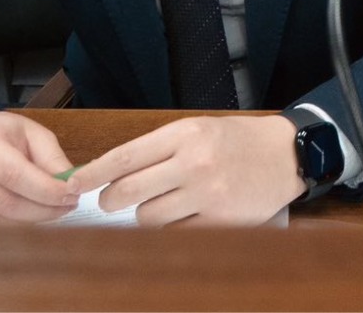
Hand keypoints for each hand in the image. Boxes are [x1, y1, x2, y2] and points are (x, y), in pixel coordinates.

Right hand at [0, 101, 77, 230]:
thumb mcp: (30, 133)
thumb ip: (52, 157)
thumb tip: (73, 184)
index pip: (16, 176)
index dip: (48, 191)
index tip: (73, 196)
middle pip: (7, 205)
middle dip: (44, 210)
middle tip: (67, 207)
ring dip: (29, 224)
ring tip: (50, 213)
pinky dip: (6, 233)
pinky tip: (23, 222)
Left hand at [67, 114, 302, 225]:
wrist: (287, 154)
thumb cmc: (239, 141)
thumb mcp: (198, 130)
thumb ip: (158, 149)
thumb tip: (111, 174)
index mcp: (185, 134)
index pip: (124, 157)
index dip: (93, 173)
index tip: (74, 183)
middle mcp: (194, 162)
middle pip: (127, 191)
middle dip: (110, 200)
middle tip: (112, 201)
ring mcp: (207, 194)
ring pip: (147, 218)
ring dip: (146, 215)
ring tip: (164, 204)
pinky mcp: (220, 220)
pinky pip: (175, 232)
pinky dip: (173, 227)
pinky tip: (187, 214)